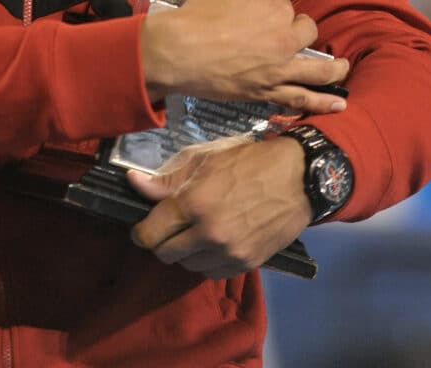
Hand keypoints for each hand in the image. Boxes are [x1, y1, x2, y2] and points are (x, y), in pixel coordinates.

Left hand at [128, 136, 310, 278]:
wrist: (297, 177)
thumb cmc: (248, 160)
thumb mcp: (204, 158)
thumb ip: (166, 178)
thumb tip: (133, 182)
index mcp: (193, 203)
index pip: (150, 234)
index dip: (140, 231)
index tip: (141, 227)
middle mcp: (208, 234)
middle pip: (165, 254)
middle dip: (161, 241)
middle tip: (169, 227)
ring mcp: (229, 252)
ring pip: (188, 266)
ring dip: (185, 252)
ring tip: (195, 231)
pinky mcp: (247, 263)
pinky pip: (212, 272)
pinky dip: (207, 261)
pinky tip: (213, 242)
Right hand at [140, 0, 348, 113]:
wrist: (180, 51)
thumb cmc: (199, 16)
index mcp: (275, 10)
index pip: (285, 6)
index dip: (274, 8)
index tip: (261, 13)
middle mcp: (284, 39)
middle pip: (306, 32)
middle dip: (301, 30)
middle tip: (292, 34)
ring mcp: (279, 69)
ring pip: (318, 70)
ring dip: (335, 69)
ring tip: (344, 69)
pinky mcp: (268, 92)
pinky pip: (301, 99)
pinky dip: (322, 102)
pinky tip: (339, 104)